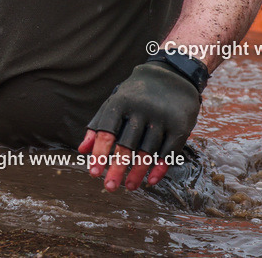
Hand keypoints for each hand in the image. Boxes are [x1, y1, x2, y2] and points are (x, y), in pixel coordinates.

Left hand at [78, 62, 199, 190]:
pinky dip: (160, 168)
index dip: (99, 153)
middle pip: (127, 144)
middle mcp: (141, 110)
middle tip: (109, 187)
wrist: (172, 75)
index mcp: (120, 103)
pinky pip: (169, 151)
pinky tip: (151, 180)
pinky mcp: (179, 125)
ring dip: (138, 172)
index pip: (107, 131)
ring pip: (147, 150)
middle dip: (117, 168)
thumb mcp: (114, 103)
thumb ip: (98, 126)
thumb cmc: (136, 95)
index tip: (93, 173)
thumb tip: (82, 151)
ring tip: (130, 187)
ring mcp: (161, 117)